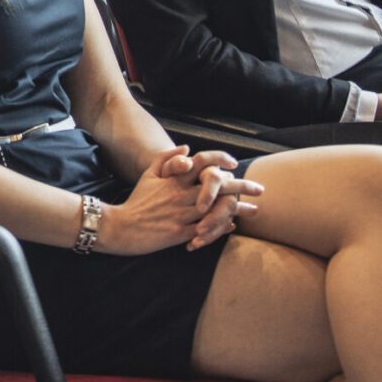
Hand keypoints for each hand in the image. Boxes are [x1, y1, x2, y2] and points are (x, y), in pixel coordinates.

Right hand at [104, 147, 261, 255]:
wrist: (121, 226)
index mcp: (174, 179)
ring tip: (254, 210)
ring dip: (238, 209)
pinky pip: (207, 229)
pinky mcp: (181, 233)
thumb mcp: (148, 174)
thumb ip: (167, 158)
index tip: (234, 164)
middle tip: (260, 189)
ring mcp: (182, 215)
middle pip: (218, 187)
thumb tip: (188, 147)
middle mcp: (181, 195)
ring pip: (217, 209)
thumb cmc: (137, 200)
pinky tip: (232, 225)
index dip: (220, 161)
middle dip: (242, 187)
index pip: (202, 163)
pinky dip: (222, 227)